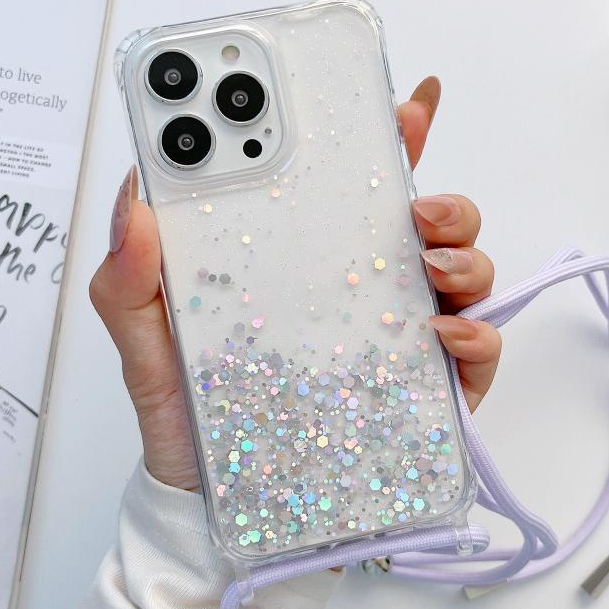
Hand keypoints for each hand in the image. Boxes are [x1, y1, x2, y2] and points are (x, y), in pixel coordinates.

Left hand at [90, 77, 500, 490]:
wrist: (210, 503)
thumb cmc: (187, 411)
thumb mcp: (146, 339)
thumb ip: (131, 274)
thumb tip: (138, 200)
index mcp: (306, 259)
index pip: (354, 188)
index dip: (386, 140)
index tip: (404, 106)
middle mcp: (362, 289)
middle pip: (428, 224)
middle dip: (444, 197)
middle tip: (420, 202)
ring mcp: (399, 338)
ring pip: (464, 275)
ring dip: (467, 255)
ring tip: (432, 263)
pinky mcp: (424, 393)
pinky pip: (474, 354)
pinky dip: (476, 335)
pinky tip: (445, 333)